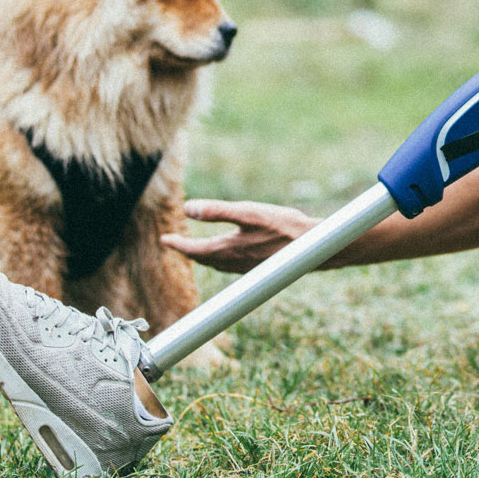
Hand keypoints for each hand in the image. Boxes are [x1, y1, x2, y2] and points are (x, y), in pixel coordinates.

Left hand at [163, 199, 319, 272]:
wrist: (314, 247)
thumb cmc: (283, 226)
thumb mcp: (248, 212)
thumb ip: (217, 210)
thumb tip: (188, 209)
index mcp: (228, 248)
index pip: (194, 249)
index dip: (177, 245)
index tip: (165, 240)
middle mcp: (235, 262)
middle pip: (204, 259)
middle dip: (188, 251)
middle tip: (176, 244)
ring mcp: (247, 268)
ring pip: (217, 264)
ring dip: (203, 257)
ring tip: (196, 250)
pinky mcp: (258, 268)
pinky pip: (231, 267)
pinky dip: (220, 260)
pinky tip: (228, 255)